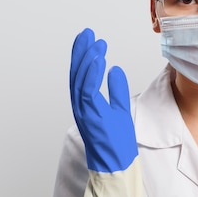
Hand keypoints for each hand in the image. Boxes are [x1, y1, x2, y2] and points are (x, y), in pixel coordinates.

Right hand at [70, 28, 137, 172]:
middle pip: (77, 73)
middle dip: (81, 52)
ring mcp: (84, 112)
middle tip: (87, 33)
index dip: (84, 56)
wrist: (116, 164)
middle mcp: (81, 106)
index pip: (82, 75)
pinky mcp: (91, 116)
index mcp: (86, 104)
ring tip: (95, 43)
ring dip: (87, 59)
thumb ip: (116, 90)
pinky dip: (91, 74)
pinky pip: (87, 91)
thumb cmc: (117, 142)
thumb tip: (115, 69)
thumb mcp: (120, 109)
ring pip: (80, 80)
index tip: (91, 39)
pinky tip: (97, 60)